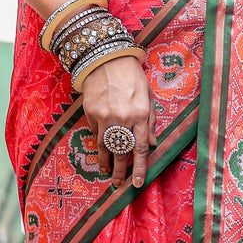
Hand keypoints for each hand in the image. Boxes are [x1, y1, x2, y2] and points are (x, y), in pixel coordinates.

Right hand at [78, 52, 156, 188]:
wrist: (106, 59)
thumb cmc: (132, 77)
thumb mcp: (148, 96)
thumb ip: (150, 121)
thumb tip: (151, 144)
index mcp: (140, 115)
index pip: (140, 149)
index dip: (139, 169)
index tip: (137, 183)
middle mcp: (122, 119)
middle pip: (121, 153)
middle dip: (119, 171)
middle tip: (117, 183)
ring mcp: (104, 117)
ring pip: (105, 147)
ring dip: (105, 162)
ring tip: (105, 172)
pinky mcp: (91, 113)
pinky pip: (95, 133)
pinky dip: (99, 141)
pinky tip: (101, 146)